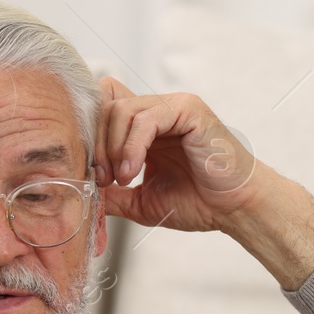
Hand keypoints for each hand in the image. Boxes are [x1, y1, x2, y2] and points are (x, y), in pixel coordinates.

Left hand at [92, 77, 313, 289]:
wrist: (234, 208)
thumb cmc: (198, 203)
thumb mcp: (141, 201)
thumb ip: (111, 194)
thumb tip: (78, 194)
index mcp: (144, 127)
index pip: (101, 107)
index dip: (88, 134)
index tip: (91, 172)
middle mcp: (157, 110)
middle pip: (104, 105)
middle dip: (95, 144)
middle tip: (102, 179)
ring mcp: (172, 106)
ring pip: (120, 110)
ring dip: (112, 149)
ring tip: (120, 179)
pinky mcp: (188, 108)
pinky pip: (145, 119)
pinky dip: (131, 148)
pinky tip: (133, 173)